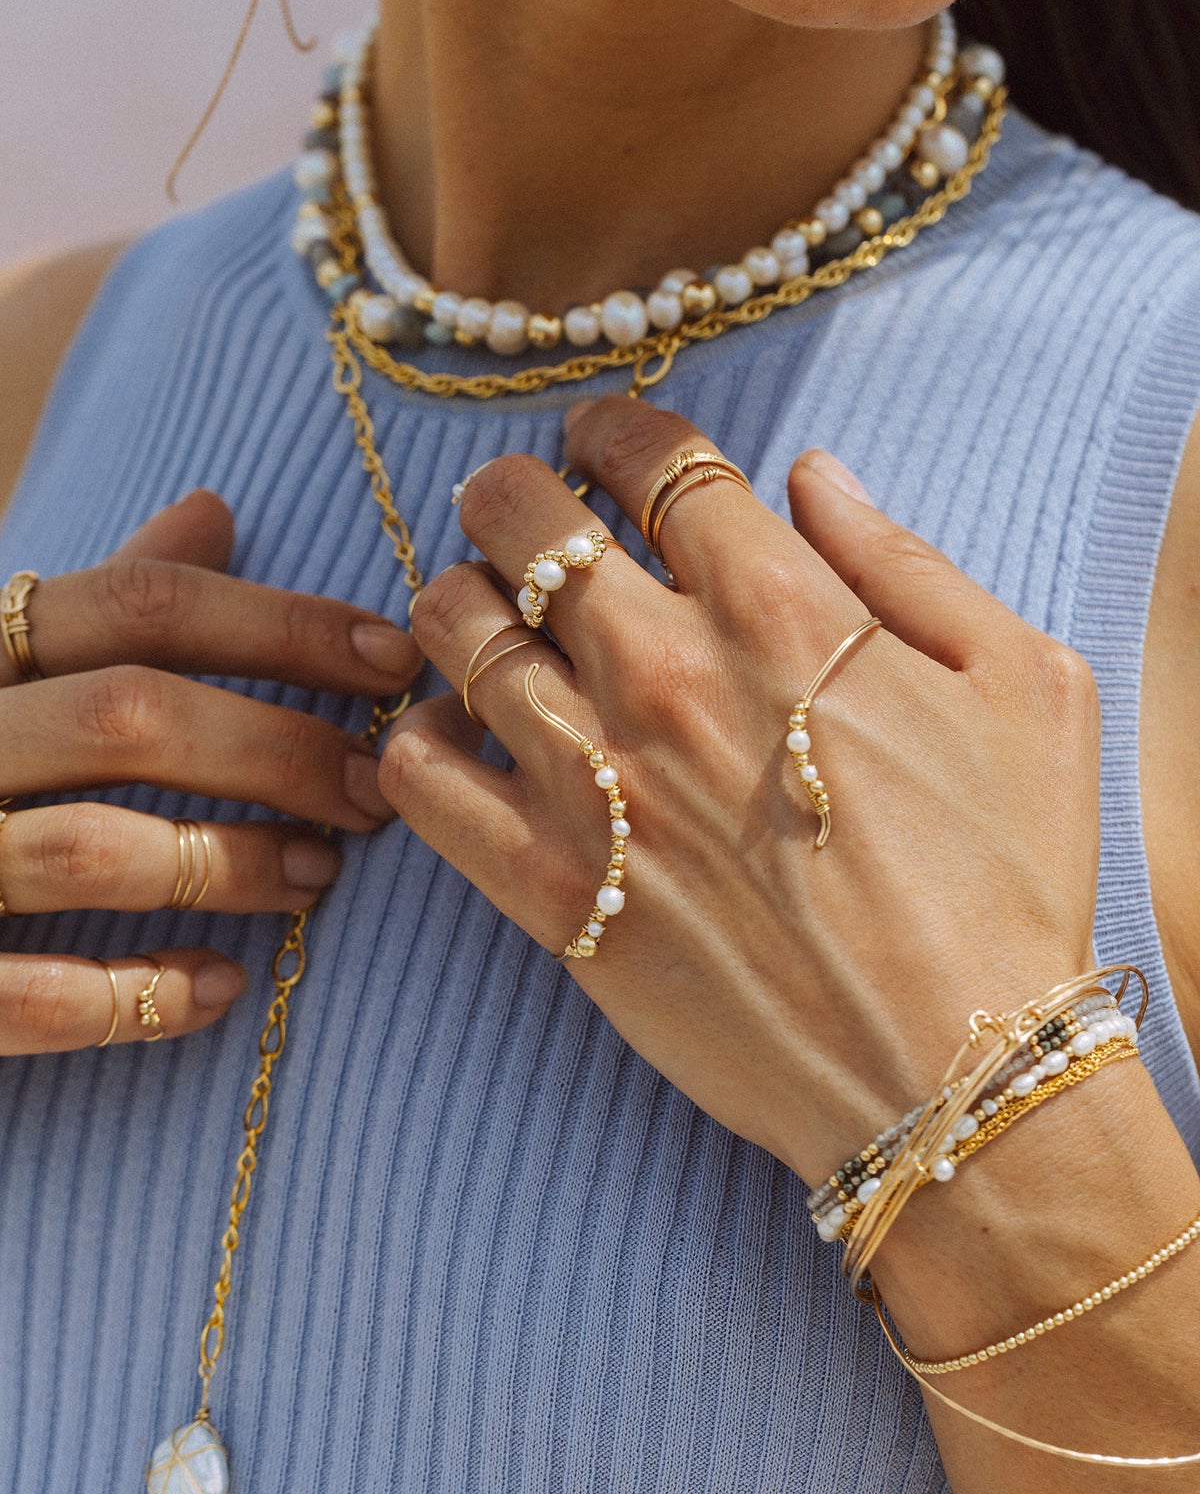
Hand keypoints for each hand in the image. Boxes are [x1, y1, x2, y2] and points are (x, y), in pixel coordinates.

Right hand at [0, 489, 416, 1053]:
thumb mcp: (2, 662)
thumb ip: (98, 600)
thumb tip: (213, 508)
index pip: (141, 602)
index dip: (282, 622)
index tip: (394, 658)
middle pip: (130, 716)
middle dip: (275, 749)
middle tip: (375, 789)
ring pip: (90, 850)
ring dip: (226, 862)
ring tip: (319, 874)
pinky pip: (24, 994)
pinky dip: (133, 995)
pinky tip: (219, 986)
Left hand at [381, 398, 1100, 1187]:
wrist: (953, 1073)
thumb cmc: (1002, 877)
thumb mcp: (1020, 685)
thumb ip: (905, 562)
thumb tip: (815, 476)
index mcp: (777, 609)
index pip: (651, 459)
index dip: (614, 429)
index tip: (602, 441)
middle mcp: (664, 676)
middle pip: (522, 522)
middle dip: (508, 490)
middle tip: (516, 506)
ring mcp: (595, 784)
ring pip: (454, 631)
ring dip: (456, 597)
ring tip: (481, 609)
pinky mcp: (552, 891)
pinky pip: (423, 782)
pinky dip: (412, 739)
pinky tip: (449, 732)